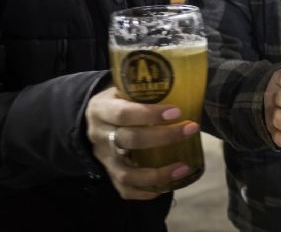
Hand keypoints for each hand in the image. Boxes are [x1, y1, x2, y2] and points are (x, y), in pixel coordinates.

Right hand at [85, 86, 199, 199]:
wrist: (90, 119)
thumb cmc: (118, 101)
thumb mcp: (123, 89)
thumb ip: (145, 90)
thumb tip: (186, 89)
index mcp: (102, 109)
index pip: (123, 113)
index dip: (149, 114)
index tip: (177, 112)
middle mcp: (100, 136)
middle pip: (130, 141)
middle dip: (163, 137)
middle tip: (191, 130)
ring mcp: (104, 159)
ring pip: (126, 173)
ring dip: (157, 174)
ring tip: (183, 167)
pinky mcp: (109, 174)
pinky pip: (124, 189)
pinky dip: (145, 191)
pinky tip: (166, 185)